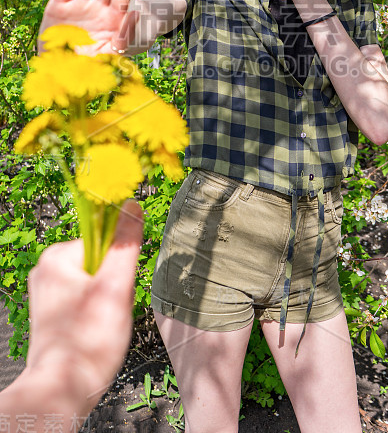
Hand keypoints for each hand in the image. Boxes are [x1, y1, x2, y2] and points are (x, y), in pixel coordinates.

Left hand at [25, 200, 143, 416]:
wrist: (63, 390)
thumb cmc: (87, 342)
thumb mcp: (115, 286)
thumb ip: (125, 243)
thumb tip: (131, 206)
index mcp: (57, 256)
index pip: (104, 240)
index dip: (118, 265)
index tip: (114, 289)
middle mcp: (46, 269)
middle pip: (101, 261)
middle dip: (115, 286)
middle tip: (110, 312)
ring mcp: (48, 292)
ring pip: (97, 282)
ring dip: (109, 301)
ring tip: (102, 325)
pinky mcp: (53, 311)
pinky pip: (87, 298)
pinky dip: (98, 312)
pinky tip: (95, 331)